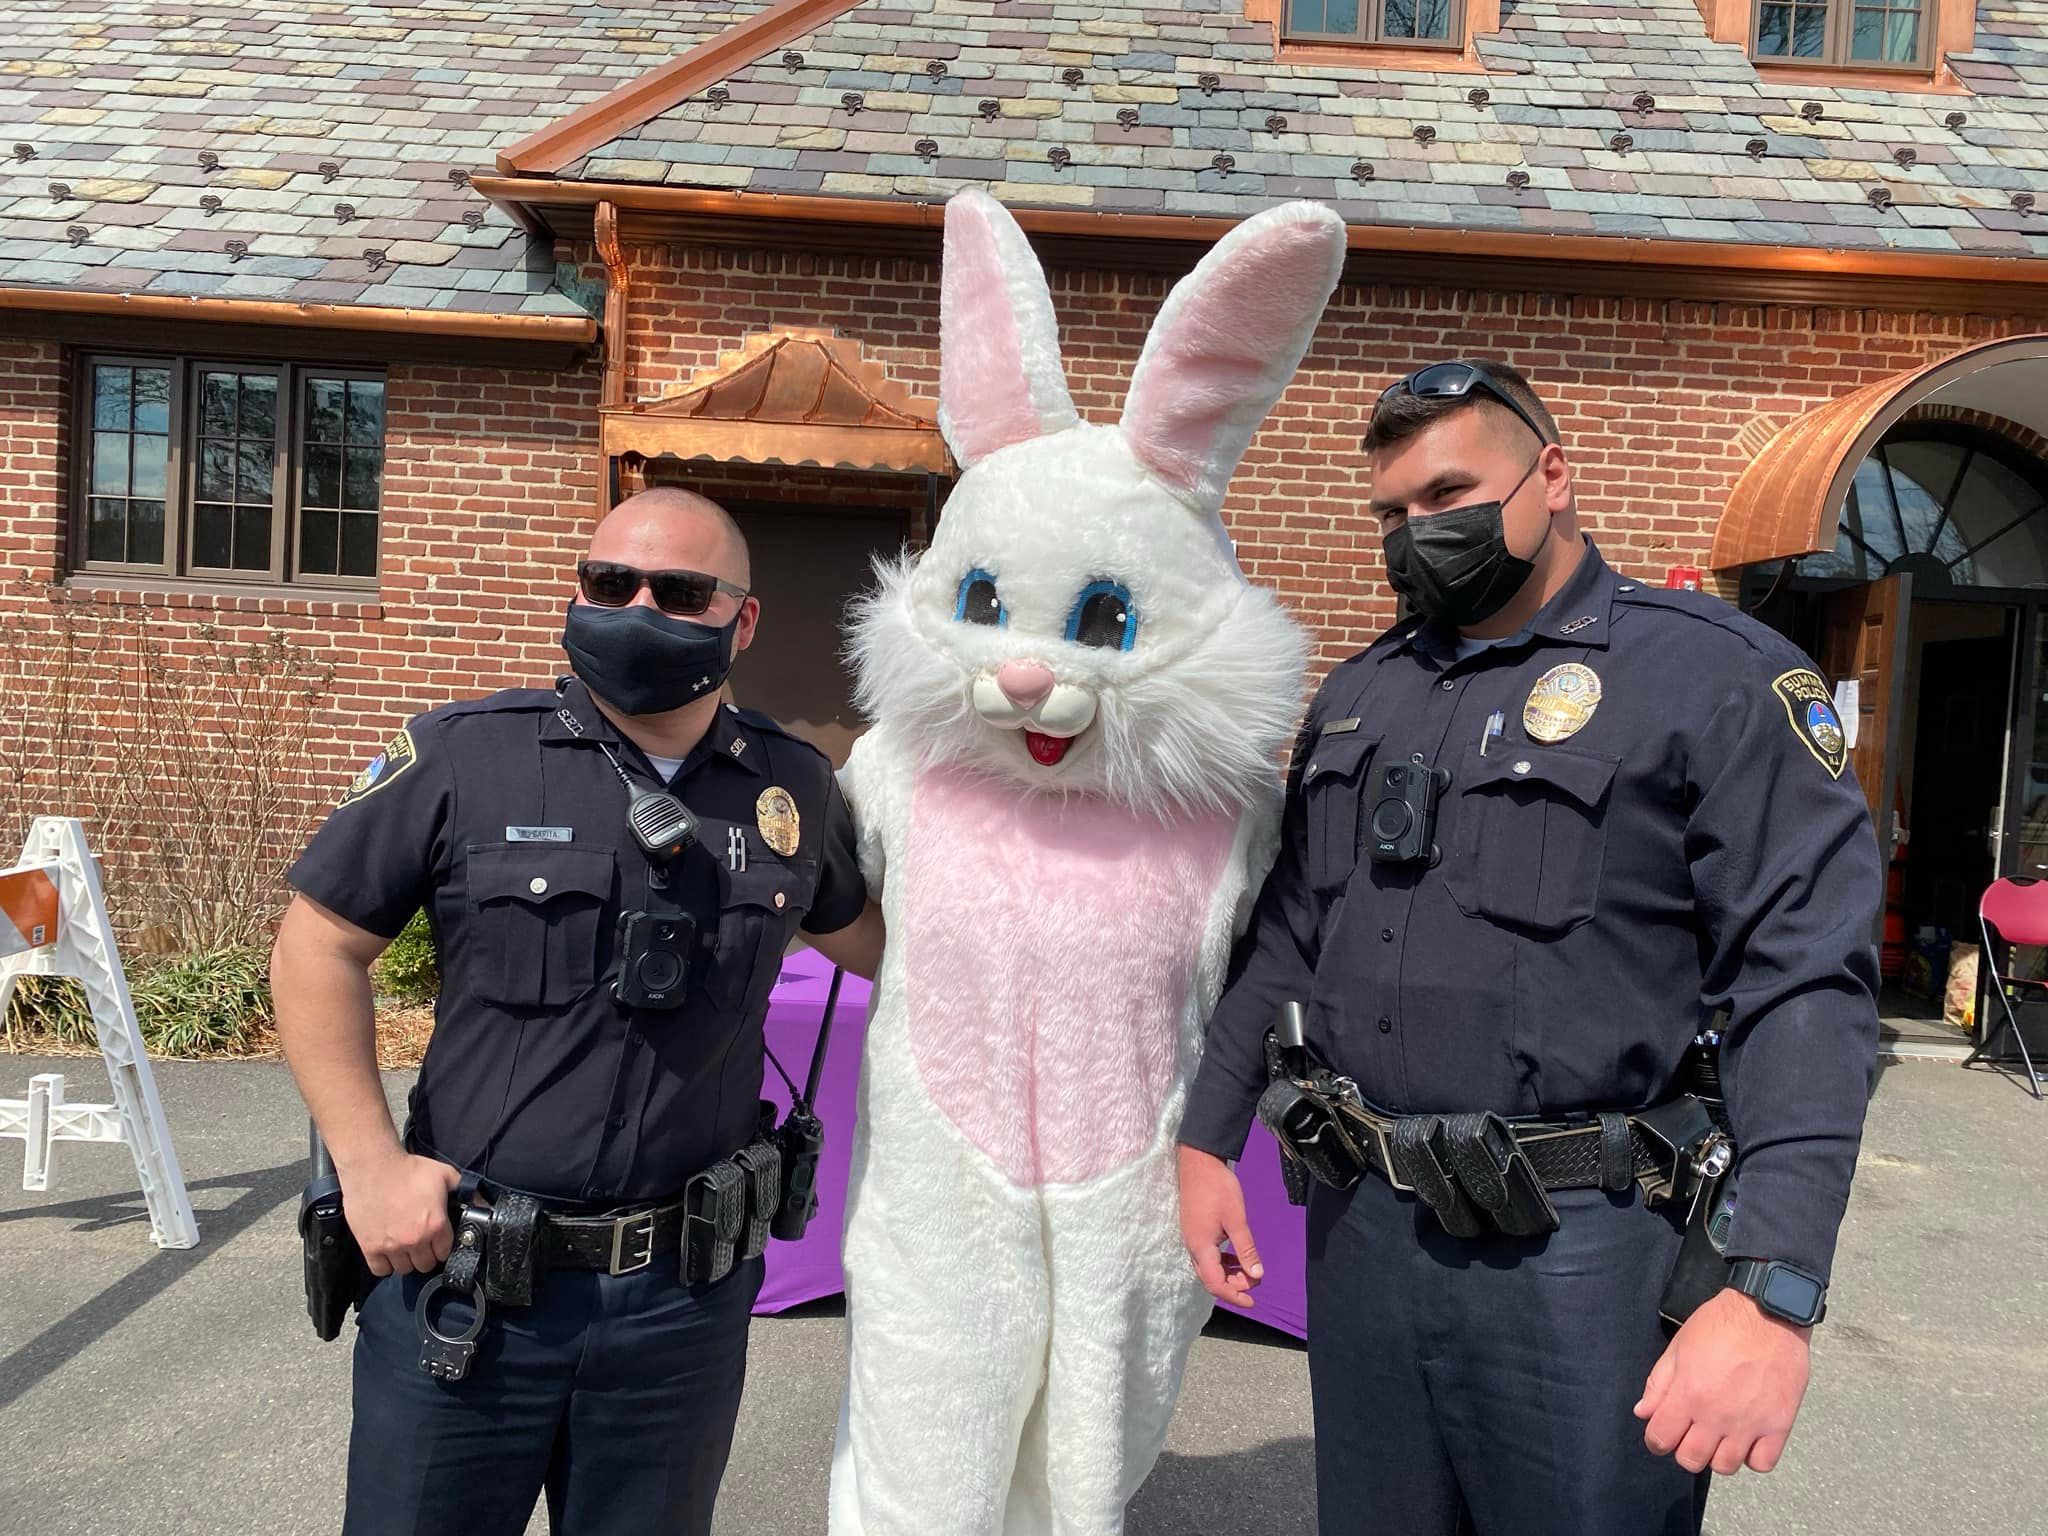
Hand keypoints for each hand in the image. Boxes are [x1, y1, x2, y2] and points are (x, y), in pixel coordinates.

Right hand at [341, 1150, 461, 1277]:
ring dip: (406, 1260)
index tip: (438, 1242)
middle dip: (426, 1255)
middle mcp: (415, 1240)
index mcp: (436, 1225)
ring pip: (404, 1268)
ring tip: (404, 1247)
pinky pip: (381, 1269)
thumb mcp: (445, 1175)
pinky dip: (384, 1264)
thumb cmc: (409, 1169)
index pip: (445, 1253)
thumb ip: (466, 1192)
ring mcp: (391, 1246)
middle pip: (425, 1264)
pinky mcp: (370, 1247)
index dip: (442, 1247)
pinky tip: (387, 1253)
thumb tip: (485, 1204)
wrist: (373, 1167)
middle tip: (421, 1243)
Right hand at [1177, 1145, 1263, 1308]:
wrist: (1198, 1162)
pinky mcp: (1194, 1230)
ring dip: (1229, 1274)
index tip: (1253, 1301)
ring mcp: (1192, 1238)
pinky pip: (1208, 1256)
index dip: (1234, 1296)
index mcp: (1201, 1247)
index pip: (1216, 1284)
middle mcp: (1193, 1247)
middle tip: (1255, 1282)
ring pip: (1209, 1268)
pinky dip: (1223, 1262)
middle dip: (1233, 1287)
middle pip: (1210, 1279)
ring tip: (1249, 1271)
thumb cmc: (1218, 1188)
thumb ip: (1246, 1250)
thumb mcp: (1237, 1220)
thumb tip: (1257, 1275)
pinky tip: (1236, 1256)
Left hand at [1635, 1287, 1811, 1475]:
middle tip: (1691, 1433)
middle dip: (1684, 1450)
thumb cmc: (1720, 1324)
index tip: (1663, 1432)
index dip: (1657, 1439)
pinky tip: (1747, 1438)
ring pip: (1725, 1467)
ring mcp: (1750, 1424)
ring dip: (1718, 1455)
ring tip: (1720, 1435)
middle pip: (1691, 1460)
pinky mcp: (1779, 1425)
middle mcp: (1717, 1416)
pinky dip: (1752, 1457)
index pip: (1660, 1439)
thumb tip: (1643, 1413)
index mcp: (1688, 1394)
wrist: (1769, 1313)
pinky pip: (1762, 1463)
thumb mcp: (1679, 1347)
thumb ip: (1659, 1383)